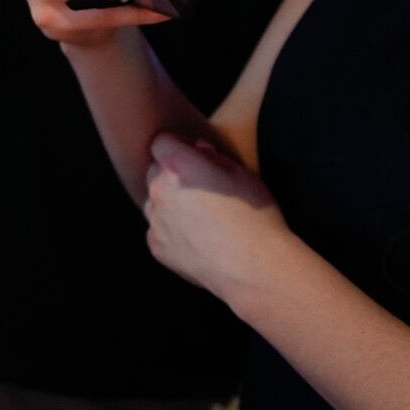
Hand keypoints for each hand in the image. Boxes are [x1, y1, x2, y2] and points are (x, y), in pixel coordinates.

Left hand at [141, 132, 295, 301]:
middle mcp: (160, 190)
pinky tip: (197, 237)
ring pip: (154, 200)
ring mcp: (155, 220)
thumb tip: (197, 148)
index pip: (161, 141)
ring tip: (200, 215)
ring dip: (168, 201)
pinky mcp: (156, 245)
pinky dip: (171, 229)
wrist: (255, 267)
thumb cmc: (256, 217)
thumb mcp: (243, 174)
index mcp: (179, 166)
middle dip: (171, 172)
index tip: (193, 153)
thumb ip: (214, 156)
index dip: (178, 144)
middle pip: (154, 170)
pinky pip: (158, 229)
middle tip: (200, 186)